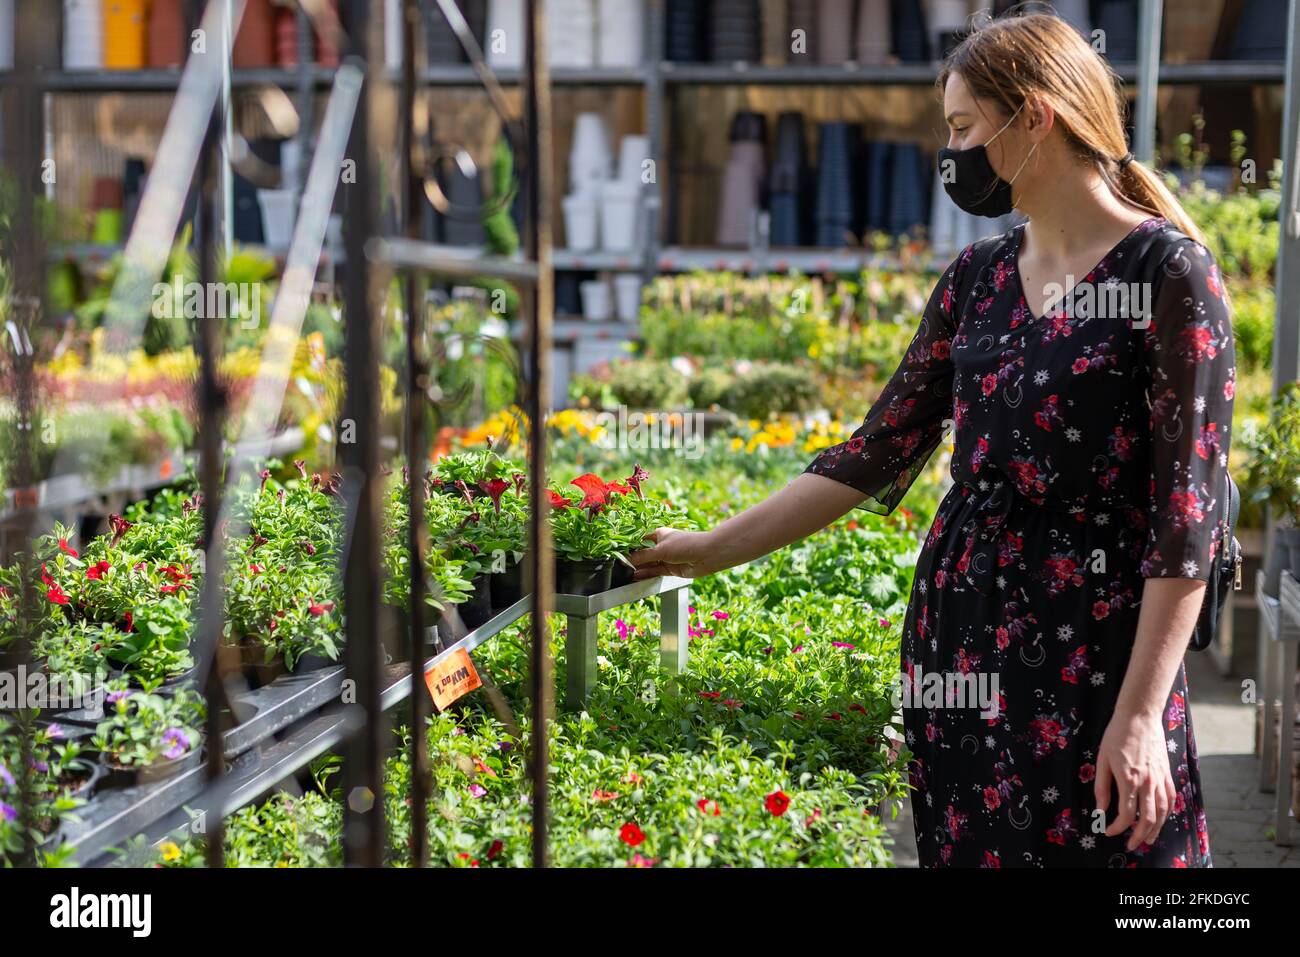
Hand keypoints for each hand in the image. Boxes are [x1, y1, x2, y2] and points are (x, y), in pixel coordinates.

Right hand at [627, 527, 715, 580]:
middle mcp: (662, 546)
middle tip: (619, 567)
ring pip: (649, 564)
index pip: (640, 541)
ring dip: (639, 569)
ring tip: (625, 574)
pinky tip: (635, 577)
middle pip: (644, 554)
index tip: (618, 554)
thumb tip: (627, 560)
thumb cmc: (685, 545)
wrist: (707, 555)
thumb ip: (643, 556)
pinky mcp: (670, 569)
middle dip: (634, 560)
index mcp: (659, 534)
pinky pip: (655, 572)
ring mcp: (666, 558)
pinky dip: (646, 575)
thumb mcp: (660, 549)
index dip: (630, 547)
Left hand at [1095, 709, 1175, 852]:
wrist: (1140, 716)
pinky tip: (1161, 819)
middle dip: (1139, 836)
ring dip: (1156, 829)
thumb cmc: (1116, 736)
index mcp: (1129, 780)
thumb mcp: (1102, 760)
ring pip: (1163, 812)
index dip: (1117, 828)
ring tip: (1148, 839)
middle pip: (1148, 819)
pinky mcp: (1167, 773)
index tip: (1108, 831)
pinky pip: (1171, 799)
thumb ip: (1102, 788)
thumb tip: (1100, 811)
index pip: (1126, 815)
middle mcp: (1148, 783)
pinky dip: (1167, 813)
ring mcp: (1160, 778)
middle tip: (1130, 846)